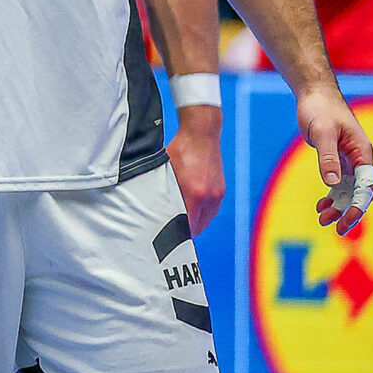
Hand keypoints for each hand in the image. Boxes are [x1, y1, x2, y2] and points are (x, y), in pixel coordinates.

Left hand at [167, 106, 224, 234]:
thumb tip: (151, 206)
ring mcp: (217, 194)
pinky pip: (212, 211)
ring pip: (206, 220)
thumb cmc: (180, 149)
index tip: (165, 239)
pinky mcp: (220, 190)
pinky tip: (190, 211)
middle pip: (198, 227)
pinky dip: (202, 214)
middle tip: (169, 234)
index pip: (187, 226)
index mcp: (194, 194)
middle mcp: (209, 197)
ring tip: (179, 224)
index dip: (176, 235)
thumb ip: (162, 189)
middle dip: (185, 232)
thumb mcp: (165, 169)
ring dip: (195, 223)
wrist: (202, 133)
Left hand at [300, 86, 372, 237]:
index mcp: (362, 153)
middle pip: (358, 192)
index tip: (348, 219)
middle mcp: (358, 158)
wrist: (313, 95)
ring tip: (323, 220)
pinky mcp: (335, 159)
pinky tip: (321, 206)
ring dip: (337, 206)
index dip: (358, 205)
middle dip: (349, 211)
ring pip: (347, 190)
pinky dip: (330, 195)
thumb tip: (333, 183)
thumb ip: (328, 158)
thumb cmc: (320, 109)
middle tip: (336, 229)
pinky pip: (337, 183)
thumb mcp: (322, 132)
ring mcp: (348, 160)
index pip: (366, 186)